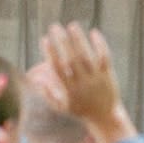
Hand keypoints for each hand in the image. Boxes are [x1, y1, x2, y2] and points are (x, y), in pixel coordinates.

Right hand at [38, 23, 131, 142]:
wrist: (104, 117)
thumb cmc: (79, 110)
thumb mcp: (61, 107)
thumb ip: (47, 94)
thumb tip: (35, 79)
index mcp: (68, 89)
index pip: (57, 68)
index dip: (50, 53)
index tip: (44, 39)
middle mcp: (82, 83)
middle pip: (71, 59)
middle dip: (62, 42)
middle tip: (55, 26)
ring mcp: (96, 79)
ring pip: (87, 57)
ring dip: (79, 40)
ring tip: (72, 25)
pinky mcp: (108, 75)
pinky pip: (104, 58)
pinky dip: (100, 45)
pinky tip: (94, 32)